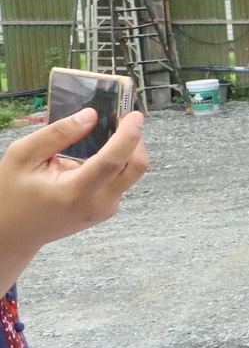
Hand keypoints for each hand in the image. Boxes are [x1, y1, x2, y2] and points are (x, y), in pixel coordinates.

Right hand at [0, 110, 148, 286]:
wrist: (14, 232)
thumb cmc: (13, 192)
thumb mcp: (23, 156)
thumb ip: (58, 134)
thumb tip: (90, 116)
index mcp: (76, 192)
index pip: (113, 161)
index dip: (128, 136)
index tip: (135, 115)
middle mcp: (98, 204)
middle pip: (135, 168)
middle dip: (135, 140)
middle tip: (122, 118)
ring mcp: (106, 209)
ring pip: (130, 173)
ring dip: (125, 150)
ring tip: (106, 131)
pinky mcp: (107, 209)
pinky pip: (120, 181)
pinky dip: (116, 163)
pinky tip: (95, 153)